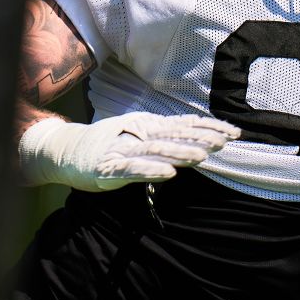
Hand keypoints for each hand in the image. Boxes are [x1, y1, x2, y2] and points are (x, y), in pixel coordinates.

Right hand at [18, 112, 240, 191]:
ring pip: (156, 150)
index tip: (234, 131)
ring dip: (180, 153)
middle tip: (227, 140)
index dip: (208, 127)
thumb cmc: (106, 144)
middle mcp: (137, 133)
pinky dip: (150, 170)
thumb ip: (164, 134)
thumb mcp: (137, 134)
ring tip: (203, 156)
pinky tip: (168, 174)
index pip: (183, 125)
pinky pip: (132, 169)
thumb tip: (197, 132)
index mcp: (146, 125)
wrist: (65, 149)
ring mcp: (122, 149)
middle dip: (201, 138)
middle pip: (174, 135)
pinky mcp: (108, 167)